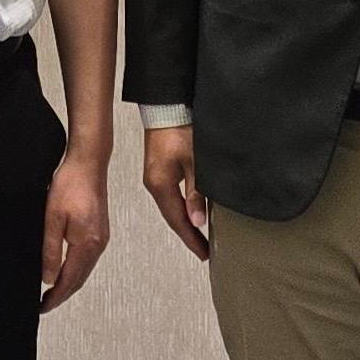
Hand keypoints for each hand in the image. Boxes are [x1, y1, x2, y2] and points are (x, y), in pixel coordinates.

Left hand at [40, 152, 109, 310]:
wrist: (88, 163)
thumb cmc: (71, 184)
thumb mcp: (52, 219)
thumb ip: (50, 250)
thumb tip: (48, 277)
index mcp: (87, 244)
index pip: (69, 280)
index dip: (55, 297)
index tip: (43, 307)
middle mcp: (98, 244)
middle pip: (79, 280)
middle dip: (62, 295)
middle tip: (45, 304)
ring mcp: (102, 238)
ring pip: (85, 271)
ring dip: (69, 283)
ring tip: (52, 292)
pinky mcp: (100, 231)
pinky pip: (88, 259)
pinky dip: (76, 270)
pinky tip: (66, 270)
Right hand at [141, 123, 210, 262]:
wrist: (168, 105)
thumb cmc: (179, 128)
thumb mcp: (194, 162)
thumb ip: (196, 193)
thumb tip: (198, 220)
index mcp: (160, 185)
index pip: (178, 221)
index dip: (192, 239)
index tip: (204, 254)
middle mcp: (155, 183)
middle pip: (173, 216)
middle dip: (189, 234)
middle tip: (204, 249)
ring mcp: (156, 175)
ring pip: (172, 206)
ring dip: (186, 220)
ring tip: (200, 234)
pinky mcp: (161, 166)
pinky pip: (172, 194)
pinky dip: (183, 206)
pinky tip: (192, 208)